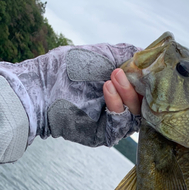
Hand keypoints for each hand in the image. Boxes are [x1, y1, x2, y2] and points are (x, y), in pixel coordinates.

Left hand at [0, 43, 141, 147]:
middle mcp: (117, 106)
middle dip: (137, 86)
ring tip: (112, 78)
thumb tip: (149, 54)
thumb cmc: (64, 69)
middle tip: (124, 72)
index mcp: (118, 88)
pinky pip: (120, 126)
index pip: (144, 88)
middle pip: (143, 104)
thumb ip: (125, 55)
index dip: (148, 78)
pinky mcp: (101, 135)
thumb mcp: (99, 55)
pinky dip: (117, 107)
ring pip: (135, 117)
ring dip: (128, 95)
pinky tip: (107, 89)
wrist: (39, 89)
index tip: (149, 65)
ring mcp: (109, 122)